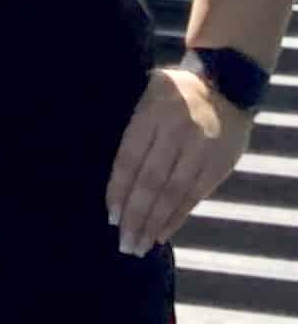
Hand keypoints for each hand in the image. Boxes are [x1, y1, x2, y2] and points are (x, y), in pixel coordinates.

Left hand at [105, 63, 252, 258]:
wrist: (225, 86)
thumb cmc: (172, 91)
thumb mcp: (145, 93)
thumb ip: (132, 126)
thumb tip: (106, 164)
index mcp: (151, 112)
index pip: (130, 157)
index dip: (119, 188)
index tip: (110, 216)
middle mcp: (176, 133)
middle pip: (151, 181)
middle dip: (136, 215)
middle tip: (124, 242)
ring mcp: (200, 151)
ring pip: (174, 194)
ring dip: (155, 223)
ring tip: (140, 245)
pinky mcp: (219, 166)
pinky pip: (194, 197)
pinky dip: (177, 217)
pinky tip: (163, 233)